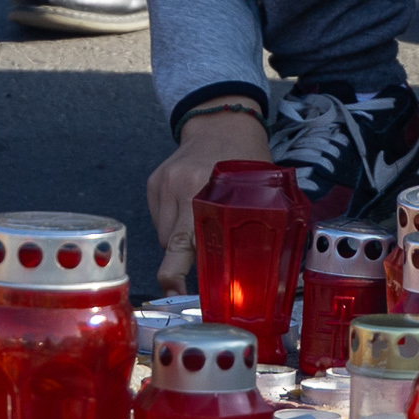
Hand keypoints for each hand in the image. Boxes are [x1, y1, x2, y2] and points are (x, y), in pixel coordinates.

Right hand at [148, 99, 269, 288]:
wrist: (220, 122)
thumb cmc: (248, 160)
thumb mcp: (260, 193)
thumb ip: (258, 230)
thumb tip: (265, 276)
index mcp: (208, 193)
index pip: (182, 245)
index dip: (177, 277)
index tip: (179, 296)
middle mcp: (181, 188)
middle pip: (169, 246)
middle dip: (177, 269)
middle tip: (187, 285)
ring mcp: (163, 184)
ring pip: (163, 236)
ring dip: (179, 243)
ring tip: (201, 228)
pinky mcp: (153, 182)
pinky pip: (159, 219)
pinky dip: (172, 224)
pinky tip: (190, 211)